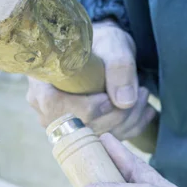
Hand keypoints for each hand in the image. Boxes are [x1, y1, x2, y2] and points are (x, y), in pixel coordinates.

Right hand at [26, 19, 155, 138]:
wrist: (105, 54)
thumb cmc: (103, 44)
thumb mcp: (113, 45)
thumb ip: (119, 68)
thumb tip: (124, 102)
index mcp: (42, 84)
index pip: (55, 107)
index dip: (85, 107)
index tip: (109, 97)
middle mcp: (47, 111)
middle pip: (78, 127)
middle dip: (115, 115)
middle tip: (141, 92)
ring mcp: (64, 127)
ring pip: (96, 138)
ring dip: (128, 120)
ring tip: (144, 95)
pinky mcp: (83, 135)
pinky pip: (108, 142)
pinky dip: (131, 128)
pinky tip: (145, 110)